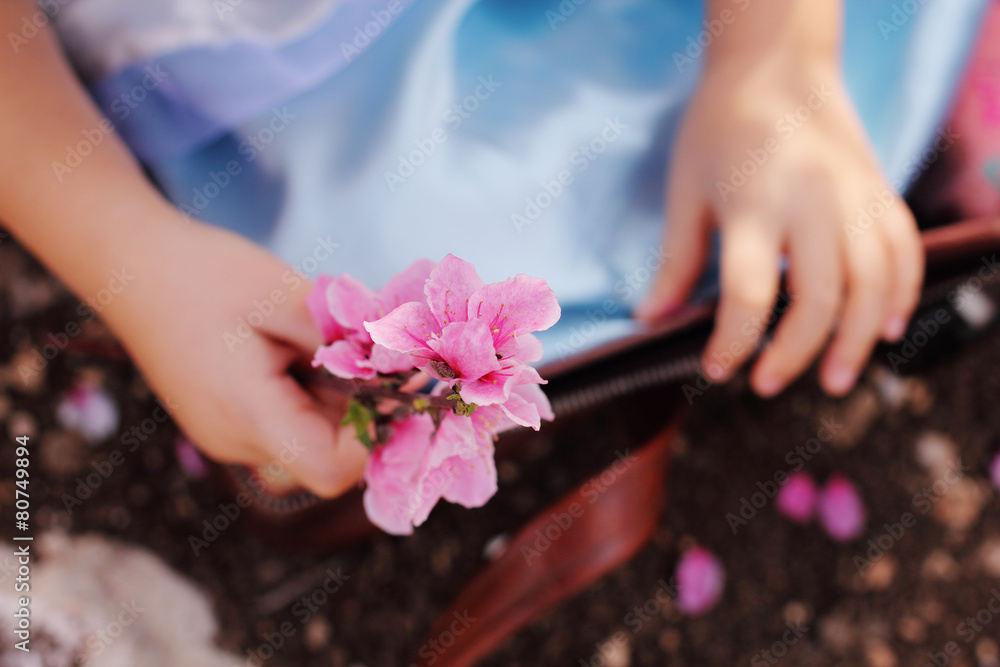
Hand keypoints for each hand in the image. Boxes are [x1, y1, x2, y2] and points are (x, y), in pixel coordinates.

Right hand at [108, 220, 366, 496]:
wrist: (132, 267)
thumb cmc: (205, 274)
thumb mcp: (286, 297)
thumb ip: (344, 340)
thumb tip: (406, 368)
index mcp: (249, 416)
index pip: (333, 472)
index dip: (370, 435)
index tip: (381, 382)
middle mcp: (239, 443)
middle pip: (328, 453)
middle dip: (355, 403)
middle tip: (351, 343)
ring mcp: (230, 438)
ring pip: (310, 437)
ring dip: (331, 394)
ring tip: (306, 336)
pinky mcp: (227, 424)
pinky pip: (287, 423)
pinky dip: (306, 391)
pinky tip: (288, 346)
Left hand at [636, 60, 922, 396]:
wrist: (776, 63)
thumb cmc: (719, 127)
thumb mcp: (685, 192)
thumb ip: (676, 261)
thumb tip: (650, 320)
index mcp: (753, 202)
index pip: (748, 293)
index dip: (734, 343)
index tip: (717, 369)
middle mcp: (811, 201)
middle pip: (819, 299)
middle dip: (795, 354)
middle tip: (769, 385)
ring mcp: (854, 195)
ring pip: (874, 284)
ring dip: (858, 341)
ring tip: (836, 379)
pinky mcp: (880, 190)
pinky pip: (904, 251)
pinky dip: (901, 295)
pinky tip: (885, 329)